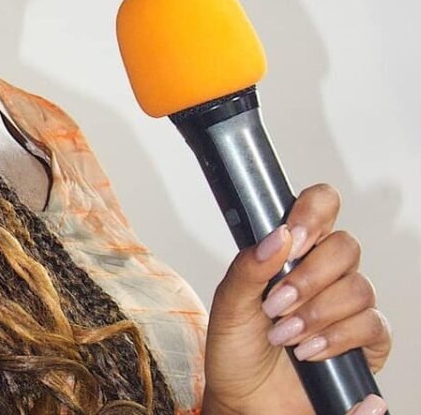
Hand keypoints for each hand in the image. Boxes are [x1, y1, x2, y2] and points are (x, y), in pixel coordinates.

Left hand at [201, 183, 390, 414]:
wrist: (246, 401)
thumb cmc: (236, 348)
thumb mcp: (228, 303)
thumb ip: (249, 266)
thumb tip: (278, 236)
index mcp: (292, 249)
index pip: (321, 205)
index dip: (314, 212)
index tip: (293, 238)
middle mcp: (325, 271)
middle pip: (346, 246)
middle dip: (309, 277)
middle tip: (276, 303)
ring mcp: (347, 306)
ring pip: (359, 287)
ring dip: (317, 311)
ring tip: (284, 333)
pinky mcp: (366, 343)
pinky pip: (373, 326)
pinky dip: (337, 337)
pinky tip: (308, 350)